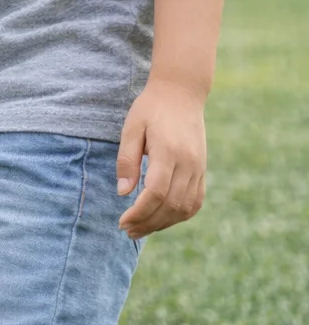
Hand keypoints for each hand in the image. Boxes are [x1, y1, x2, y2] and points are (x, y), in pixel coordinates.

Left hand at [117, 78, 207, 239]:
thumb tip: (123, 193)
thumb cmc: (151, 108)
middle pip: (170, 205)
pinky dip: (180, 215)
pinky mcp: (202, 170)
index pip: (155, 193)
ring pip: (185, 208)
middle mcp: (188, 163)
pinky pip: (195, 201)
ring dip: (163, 223)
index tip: (122, 221)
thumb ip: (127, 159)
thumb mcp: (132, 127)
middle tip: (127, 231)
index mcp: (168, 152)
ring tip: (141, 229)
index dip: (139, 212)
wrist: (181, 92)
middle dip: (148, 223)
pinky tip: (162, 219)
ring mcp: (199, 168)